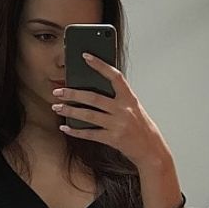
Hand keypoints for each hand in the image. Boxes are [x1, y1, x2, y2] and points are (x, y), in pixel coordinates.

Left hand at [51, 54, 167, 168]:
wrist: (151, 150)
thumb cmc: (140, 127)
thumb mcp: (133, 108)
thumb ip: (118, 98)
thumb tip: (91, 90)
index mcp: (130, 98)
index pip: (114, 76)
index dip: (100, 65)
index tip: (86, 57)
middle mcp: (123, 110)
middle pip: (94, 98)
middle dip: (73, 94)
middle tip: (58, 91)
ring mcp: (118, 125)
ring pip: (88, 115)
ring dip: (70, 111)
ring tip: (57, 107)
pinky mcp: (113, 139)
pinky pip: (90, 134)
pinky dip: (75, 131)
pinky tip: (65, 127)